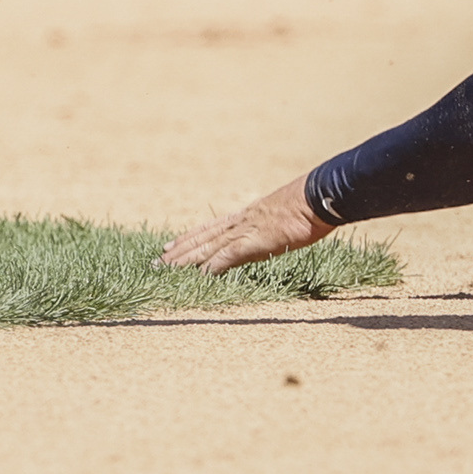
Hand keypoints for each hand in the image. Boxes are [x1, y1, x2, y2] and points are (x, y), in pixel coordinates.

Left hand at [160, 175, 327, 273]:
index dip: (187, 238)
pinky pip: (226, 257)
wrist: (317, 197)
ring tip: (164, 269)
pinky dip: (210, 267)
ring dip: (184, 260)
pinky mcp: (253, 242)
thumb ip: (268, 227)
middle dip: (177, 252)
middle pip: (200, 238)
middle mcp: (238, 223)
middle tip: (155, 262)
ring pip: (206, 247)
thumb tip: (267, 235)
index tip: (169, 246)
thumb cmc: (306, 205)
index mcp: (244, 217)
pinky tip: (198, 276)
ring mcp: (244, 232)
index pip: (207, 229)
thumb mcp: (281, 216)